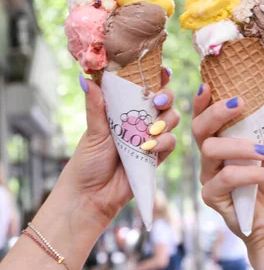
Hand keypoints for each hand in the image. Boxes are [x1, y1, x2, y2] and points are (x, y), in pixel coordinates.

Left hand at [60, 68, 179, 227]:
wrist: (91, 197)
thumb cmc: (86, 162)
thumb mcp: (93, 131)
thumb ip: (96, 106)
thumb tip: (85, 78)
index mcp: (124, 109)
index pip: (144, 88)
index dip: (157, 77)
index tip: (162, 72)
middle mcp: (140, 120)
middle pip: (164, 100)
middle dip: (167, 97)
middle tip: (158, 101)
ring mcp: (150, 138)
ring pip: (171, 119)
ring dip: (166, 121)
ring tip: (150, 131)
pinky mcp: (157, 157)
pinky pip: (170, 143)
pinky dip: (164, 142)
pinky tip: (150, 148)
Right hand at [193, 86, 263, 257]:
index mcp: (223, 140)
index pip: (206, 116)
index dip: (202, 101)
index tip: (208, 84)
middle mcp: (211, 156)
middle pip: (199, 128)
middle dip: (216, 112)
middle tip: (239, 103)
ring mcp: (209, 176)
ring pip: (210, 150)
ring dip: (240, 146)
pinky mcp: (213, 196)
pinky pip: (225, 178)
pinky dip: (249, 172)